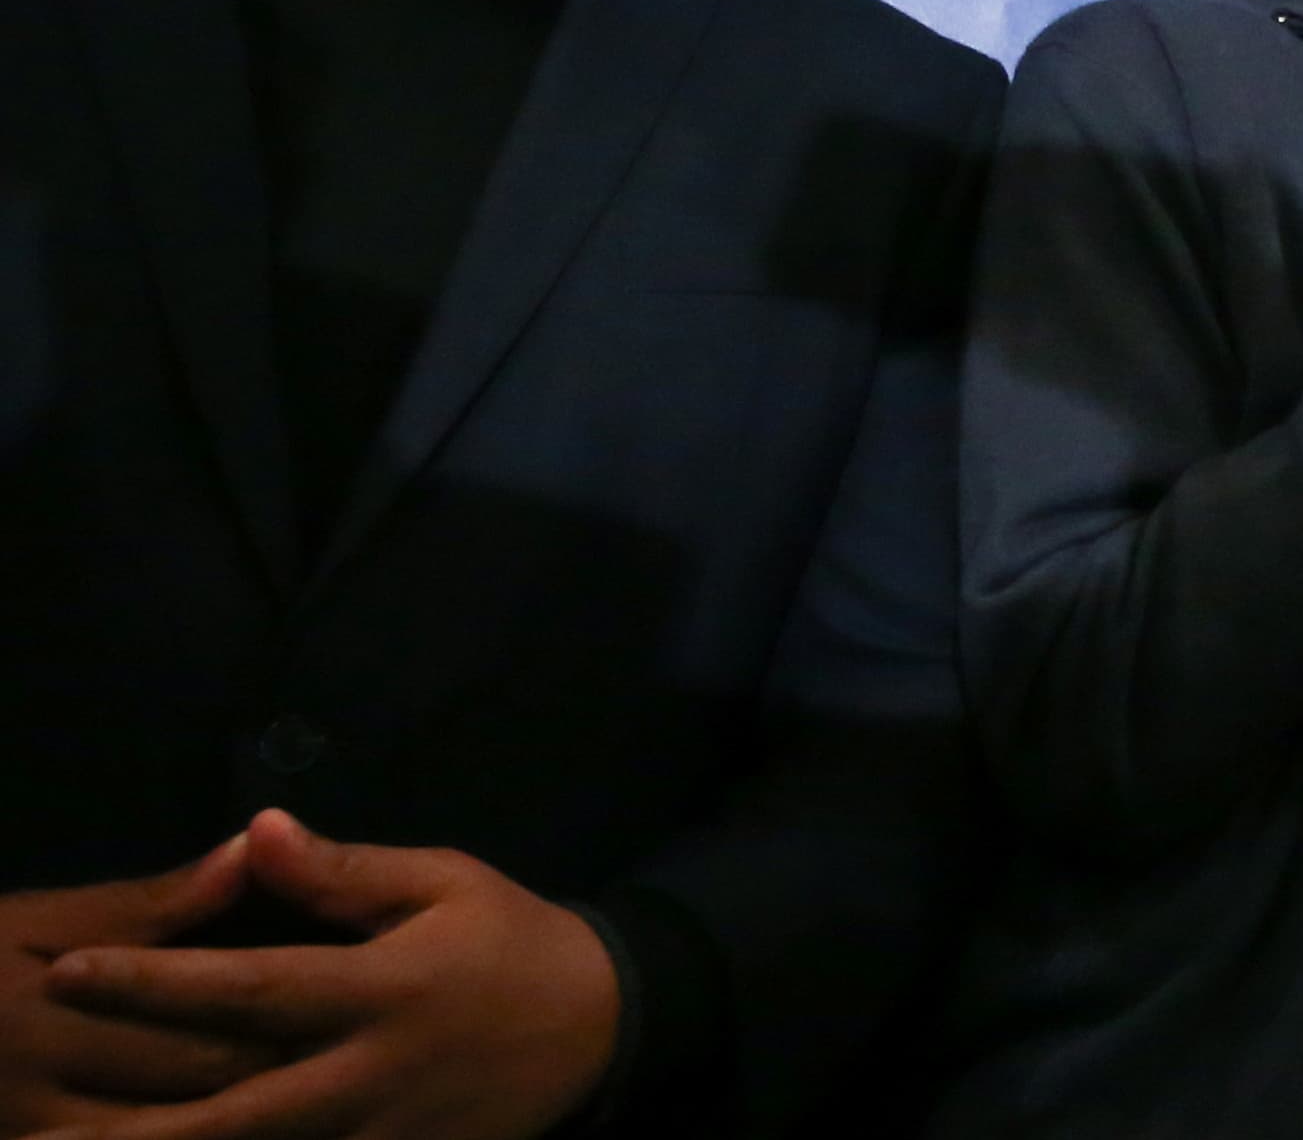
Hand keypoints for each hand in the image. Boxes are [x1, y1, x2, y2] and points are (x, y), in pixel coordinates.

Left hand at [36, 812, 616, 1139]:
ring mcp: (382, 1136)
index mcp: (381, 989)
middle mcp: (370, 1072)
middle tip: (35, 1136)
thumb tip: (256, 831)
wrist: (607, 1026)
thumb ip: (345, 871)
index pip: (249, 986)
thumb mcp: (443, 881)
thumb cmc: (511, 940)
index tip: (72, 969)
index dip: (157, 980)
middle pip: (234, 1110)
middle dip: (130, 1129)